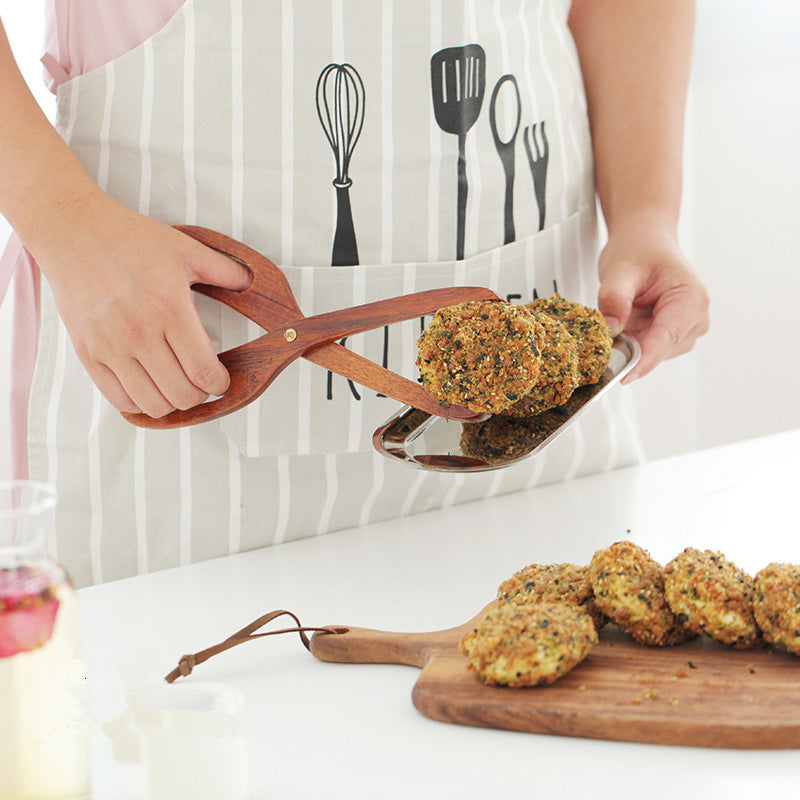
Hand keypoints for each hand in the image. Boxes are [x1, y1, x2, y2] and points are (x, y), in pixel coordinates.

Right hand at [38, 192, 251, 416]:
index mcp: (170, 309)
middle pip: (182, 395)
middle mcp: (140, 332)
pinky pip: (118, 399)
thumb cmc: (131, 239)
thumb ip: (226, 271)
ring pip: (152, 404)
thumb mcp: (187, 249)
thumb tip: (253, 284)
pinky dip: (139, 403)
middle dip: (200, 396)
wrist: (74, 231)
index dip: (220, 385)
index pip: (204, 372)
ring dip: (172, 403)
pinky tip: (149, 387)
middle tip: (201, 383)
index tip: (221, 380)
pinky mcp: (87, 352)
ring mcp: (110, 346)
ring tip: (176, 386)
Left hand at [596, 216, 708, 382]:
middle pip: (658, 350)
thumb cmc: (639, 251)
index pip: (665, 338)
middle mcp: (695, 318)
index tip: (623, 377)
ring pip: (652, 354)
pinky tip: (625, 324)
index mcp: (691, 299)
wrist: (645, 244)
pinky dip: (632, 343)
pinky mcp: (673, 337)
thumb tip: (611, 328)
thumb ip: (614, 298)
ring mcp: (686, 330)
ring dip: (631, 345)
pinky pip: (648, 350)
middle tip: (604, 336)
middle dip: (630, 350)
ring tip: (620, 316)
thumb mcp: (619, 270)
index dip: (643, 360)